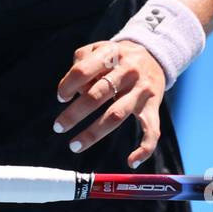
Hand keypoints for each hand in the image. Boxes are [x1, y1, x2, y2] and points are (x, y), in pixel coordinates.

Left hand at [53, 40, 165, 168]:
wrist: (154, 55)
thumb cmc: (116, 57)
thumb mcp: (98, 49)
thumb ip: (81, 63)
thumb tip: (73, 91)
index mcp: (111, 54)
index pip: (83, 71)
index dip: (68, 85)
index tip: (61, 98)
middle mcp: (128, 72)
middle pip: (97, 95)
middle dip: (74, 113)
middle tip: (58, 126)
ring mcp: (141, 91)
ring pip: (116, 115)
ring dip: (93, 133)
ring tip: (74, 145)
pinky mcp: (153, 106)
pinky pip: (152, 130)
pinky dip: (145, 148)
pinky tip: (132, 162)